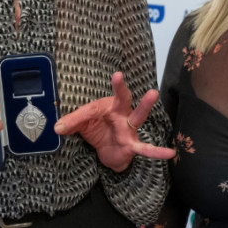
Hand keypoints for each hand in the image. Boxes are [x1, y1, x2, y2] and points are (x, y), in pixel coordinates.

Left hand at [54, 71, 174, 172]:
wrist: (107, 153)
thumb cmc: (97, 130)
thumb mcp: (82, 126)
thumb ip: (71, 124)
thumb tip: (57, 128)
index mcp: (107, 107)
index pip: (96, 103)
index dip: (99, 95)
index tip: (116, 75)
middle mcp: (121, 114)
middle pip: (122, 99)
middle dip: (121, 89)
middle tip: (118, 75)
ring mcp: (128, 129)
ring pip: (137, 116)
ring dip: (143, 106)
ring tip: (152, 93)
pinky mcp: (132, 144)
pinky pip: (145, 149)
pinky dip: (156, 151)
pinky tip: (170, 153)